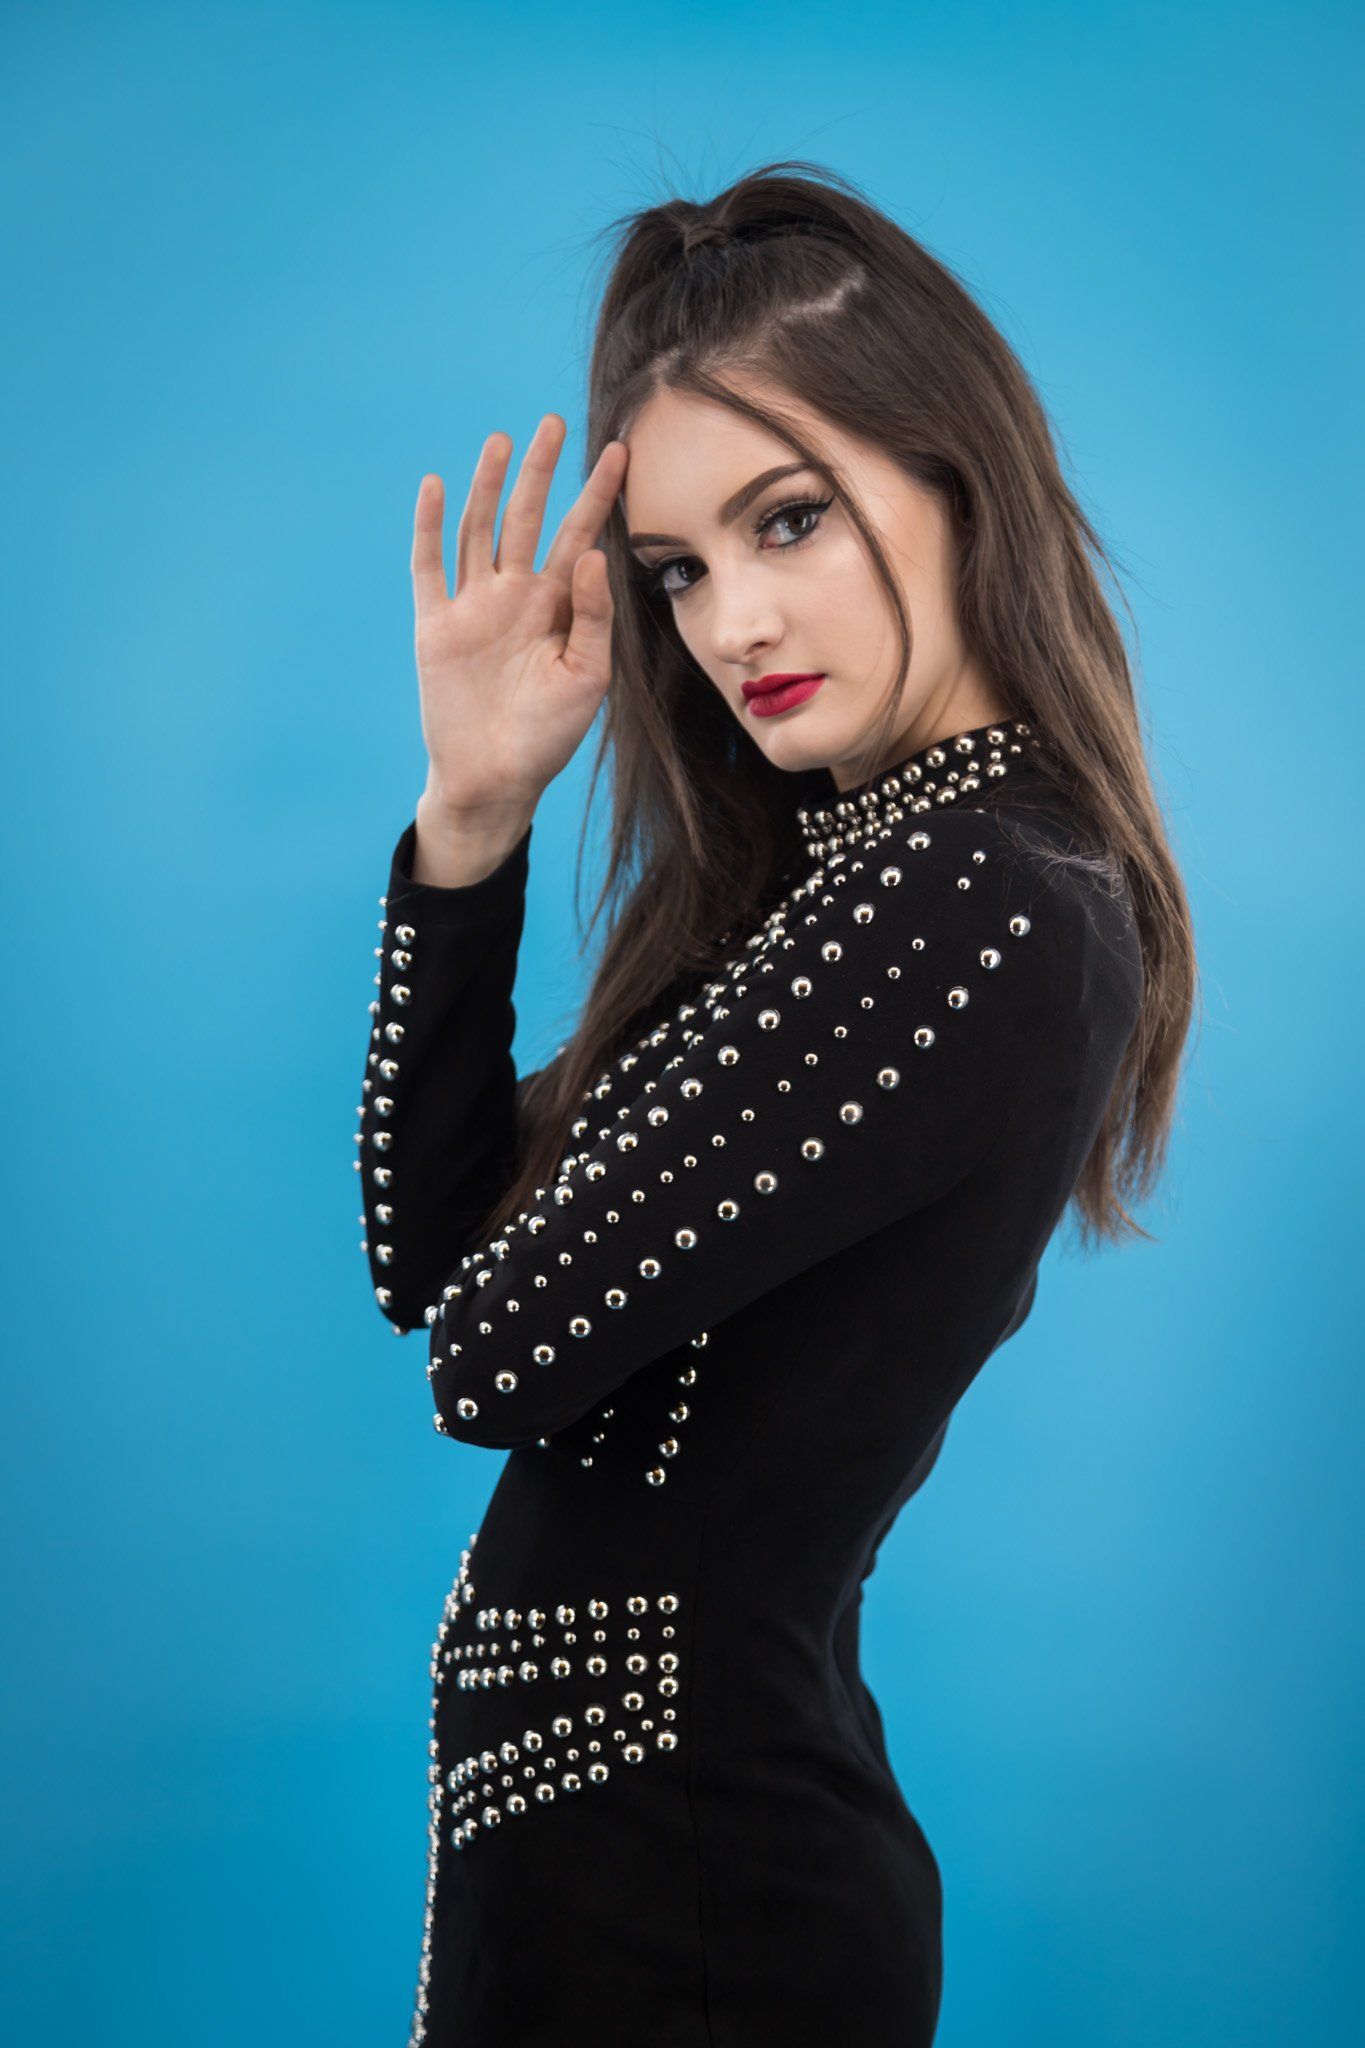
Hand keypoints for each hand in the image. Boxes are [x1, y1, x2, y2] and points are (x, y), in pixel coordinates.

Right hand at [410, 416, 627, 828]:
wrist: (494, 779)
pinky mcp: (436, 625)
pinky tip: (438, 485)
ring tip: (501, 440)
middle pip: (527, 519)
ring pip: (480, 530)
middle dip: (540, 472)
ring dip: (488, 485)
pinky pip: (430, 566)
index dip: (598, 495)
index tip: (620, 452)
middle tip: (554, 422)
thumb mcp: (588, 678)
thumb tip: (591, 555)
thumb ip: (593, 616)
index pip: (581, 536)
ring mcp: (473, 607)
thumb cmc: (549, 736)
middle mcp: (515, 597)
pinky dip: (431, 526)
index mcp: (557, 607)